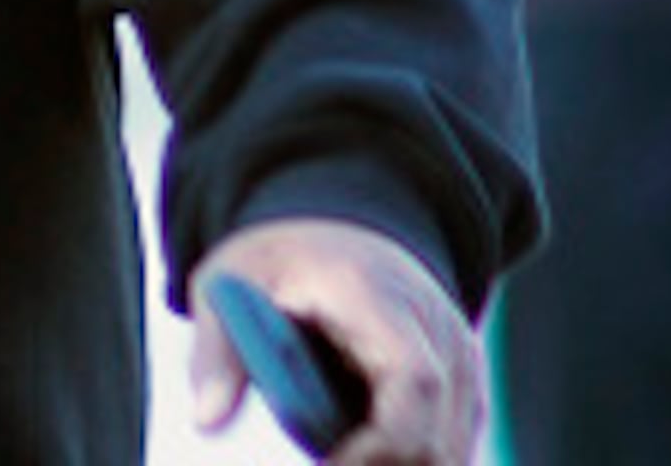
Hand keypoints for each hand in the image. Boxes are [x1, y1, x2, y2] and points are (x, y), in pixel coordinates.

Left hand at [189, 218, 485, 463]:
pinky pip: (451, 446)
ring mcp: (463, 362)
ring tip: (329, 452)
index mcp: (378, 299)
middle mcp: (438, 330)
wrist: (335, 229)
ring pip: (452, 451)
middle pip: (440, 434)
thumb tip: (205, 422)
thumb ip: (217, 352)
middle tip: (318, 462)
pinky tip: (356, 454)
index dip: (381, 445)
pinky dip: (408, 462)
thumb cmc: (279, 260)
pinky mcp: (465, 388)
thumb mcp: (230, 284)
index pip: (415, 382)